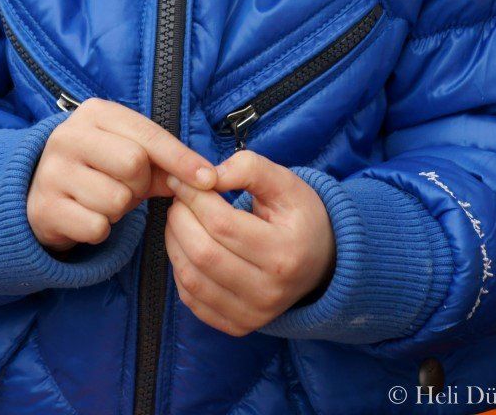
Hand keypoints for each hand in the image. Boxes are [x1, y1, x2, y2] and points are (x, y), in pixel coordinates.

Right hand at [27, 98, 216, 251]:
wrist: (39, 191)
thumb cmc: (98, 167)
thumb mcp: (128, 152)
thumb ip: (165, 162)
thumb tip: (206, 178)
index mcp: (94, 113)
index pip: (148, 135)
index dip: (181, 159)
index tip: (208, 179)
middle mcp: (68, 135)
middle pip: (134, 164)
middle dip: (141, 184)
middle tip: (129, 186)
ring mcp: (52, 171)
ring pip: (116, 199)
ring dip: (120, 209)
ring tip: (105, 199)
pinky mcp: (45, 207)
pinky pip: (97, 227)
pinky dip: (101, 229)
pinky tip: (88, 216)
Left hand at [164, 150, 334, 336]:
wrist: (322, 261)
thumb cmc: (300, 216)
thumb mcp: (285, 182)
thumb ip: (248, 169)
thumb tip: (207, 176)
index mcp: (284, 252)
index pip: (222, 224)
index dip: (194, 197)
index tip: (181, 179)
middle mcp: (270, 291)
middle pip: (203, 253)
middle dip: (180, 219)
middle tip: (178, 199)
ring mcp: (253, 314)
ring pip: (192, 279)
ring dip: (174, 243)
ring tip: (178, 218)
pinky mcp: (238, 326)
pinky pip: (192, 300)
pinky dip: (180, 269)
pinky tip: (185, 246)